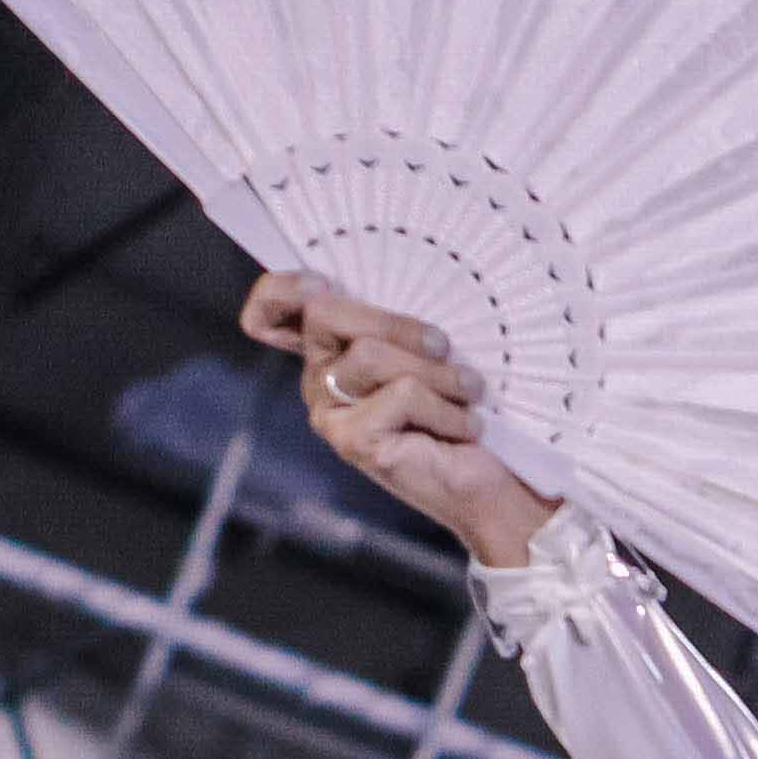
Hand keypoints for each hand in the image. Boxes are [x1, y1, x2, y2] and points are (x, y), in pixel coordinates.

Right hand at [242, 271, 555, 568]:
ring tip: (469, 392)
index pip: (270, 312)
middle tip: (444, 346)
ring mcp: (329, 412)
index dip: (281, 290)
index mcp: (332, 349)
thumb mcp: (431, 351)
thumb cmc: (462, 406)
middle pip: (323, 313)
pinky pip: (402, 395)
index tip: (319, 282)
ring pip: (369, 355)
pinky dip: (446, 409)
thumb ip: (402, 321)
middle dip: (394, 322)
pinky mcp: (352, 440)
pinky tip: (464, 427)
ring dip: (437, 372)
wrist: (486, 481)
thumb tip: (415, 277)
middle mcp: (319, 378)